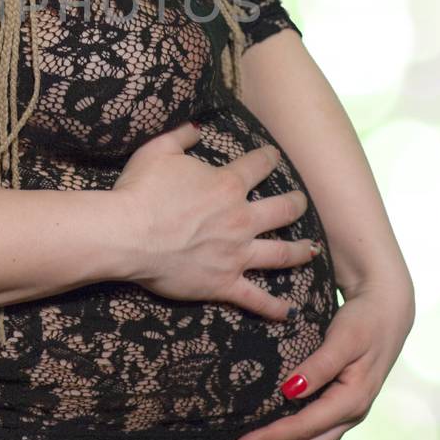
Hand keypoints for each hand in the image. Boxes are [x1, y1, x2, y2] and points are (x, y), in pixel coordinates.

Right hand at [113, 121, 320, 322]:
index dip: (269, 157)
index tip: (274, 155)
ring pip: (281, 253)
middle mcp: (241, 219)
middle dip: (296, 204)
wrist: (127, 234)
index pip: (259, 165)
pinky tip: (290, 312)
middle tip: (301, 202)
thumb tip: (198, 126)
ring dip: (300, 251)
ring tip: (312, 249)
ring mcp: (236, 253)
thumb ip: (182, 135)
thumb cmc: (140, 190)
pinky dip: (275, 307)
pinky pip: (256, 298)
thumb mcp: (158, 150)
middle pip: (283, 210)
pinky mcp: (224, 282)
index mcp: (227, 185)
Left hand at [227, 285, 415, 439]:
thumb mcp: (343, 338)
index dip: (272, 438)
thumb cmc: (364, 322)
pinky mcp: (341, 411)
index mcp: (352, 400)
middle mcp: (351, 415)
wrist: (387, 314)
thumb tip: (289, 391)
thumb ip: (319, 366)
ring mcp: (348, 416)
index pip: (304, 428)